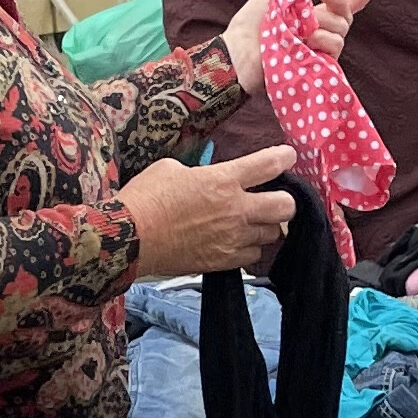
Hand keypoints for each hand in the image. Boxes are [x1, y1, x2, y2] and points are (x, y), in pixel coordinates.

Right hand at [122, 144, 297, 279]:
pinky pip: (253, 256)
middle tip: (273, 198)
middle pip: (286, 207)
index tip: (288, 156)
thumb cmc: (144, 198)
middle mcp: (235, 210)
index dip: (284, 157)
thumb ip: (199, 171)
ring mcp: (232, 238)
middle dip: (285, 200)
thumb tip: (206, 177)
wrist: (129, 239)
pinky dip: (250, 248)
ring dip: (266, 225)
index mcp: (223, 180)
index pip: (269, 165)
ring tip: (251, 221)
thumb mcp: (171, 168)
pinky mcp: (223, 261)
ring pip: (273, 234)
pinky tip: (237, 241)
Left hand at [220, 0, 374, 95]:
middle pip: (344, 16)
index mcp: (307, 16)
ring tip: (302, 29)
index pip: (337, 7)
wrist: (239, 51)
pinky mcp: (317, 65)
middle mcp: (316, 33)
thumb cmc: (250, 25)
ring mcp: (317, 49)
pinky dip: (323, 40)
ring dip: (323, 24)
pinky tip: (309, 41)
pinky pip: (334, 48)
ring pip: (341, 31)